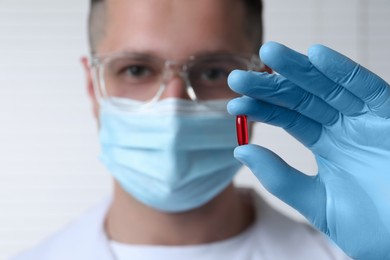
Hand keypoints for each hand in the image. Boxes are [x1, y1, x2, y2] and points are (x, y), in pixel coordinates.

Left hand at [227, 41, 389, 259]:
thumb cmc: (371, 227)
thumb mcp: (317, 202)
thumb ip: (281, 178)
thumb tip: (241, 151)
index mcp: (326, 144)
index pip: (288, 118)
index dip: (262, 108)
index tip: (235, 102)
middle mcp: (343, 127)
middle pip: (302, 98)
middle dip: (271, 86)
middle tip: (238, 77)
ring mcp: (367, 120)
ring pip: (328, 87)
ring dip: (299, 69)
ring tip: (269, 54)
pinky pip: (368, 88)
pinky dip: (344, 71)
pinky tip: (316, 55)